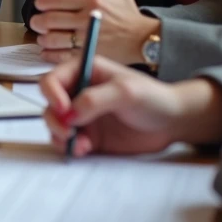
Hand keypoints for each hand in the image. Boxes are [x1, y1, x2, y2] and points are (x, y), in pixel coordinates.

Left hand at [30, 0, 160, 64]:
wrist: (145, 40)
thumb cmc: (128, 15)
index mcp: (92, 1)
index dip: (42, 3)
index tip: (40, 5)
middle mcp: (88, 19)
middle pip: (50, 19)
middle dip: (38, 21)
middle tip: (37, 22)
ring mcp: (88, 39)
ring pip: (53, 38)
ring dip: (43, 37)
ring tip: (43, 36)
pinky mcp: (89, 55)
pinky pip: (61, 56)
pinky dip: (50, 54)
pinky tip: (48, 50)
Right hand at [40, 55, 183, 157]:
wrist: (172, 123)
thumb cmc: (153, 98)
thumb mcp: (126, 92)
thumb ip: (95, 99)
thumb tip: (69, 113)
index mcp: (85, 72)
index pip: (53, 79)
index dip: (52, 93)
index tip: (63, 110)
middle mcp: (79, 92)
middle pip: (50, 104)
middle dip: (54, 119)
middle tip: (68, 132)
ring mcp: (83, 115)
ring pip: (56, 125)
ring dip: (60, 136)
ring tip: (78, 144)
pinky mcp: (89, 136)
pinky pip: (69, 143)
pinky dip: (71, 148)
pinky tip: (85, 149)